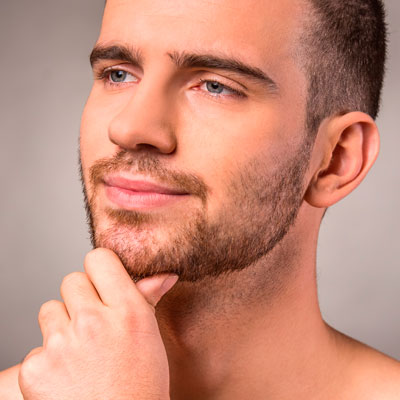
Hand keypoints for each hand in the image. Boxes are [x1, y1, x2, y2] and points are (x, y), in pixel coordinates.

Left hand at [18, 248, 178, 399]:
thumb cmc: (141, 385)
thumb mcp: (150, 336)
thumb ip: (148, 298)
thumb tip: (164, 273)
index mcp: (127, 310)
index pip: (98, 258)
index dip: (100, 270)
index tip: (103, 285)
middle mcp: (94, 321)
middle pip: (72, 280)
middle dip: (80, 298)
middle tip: (94, 325)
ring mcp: (62, 344)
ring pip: (50, 309)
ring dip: (61, 325)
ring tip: (80, 352)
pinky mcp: (35, 368)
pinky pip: (36, 346)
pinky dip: (48, 359)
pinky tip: (67, 376)